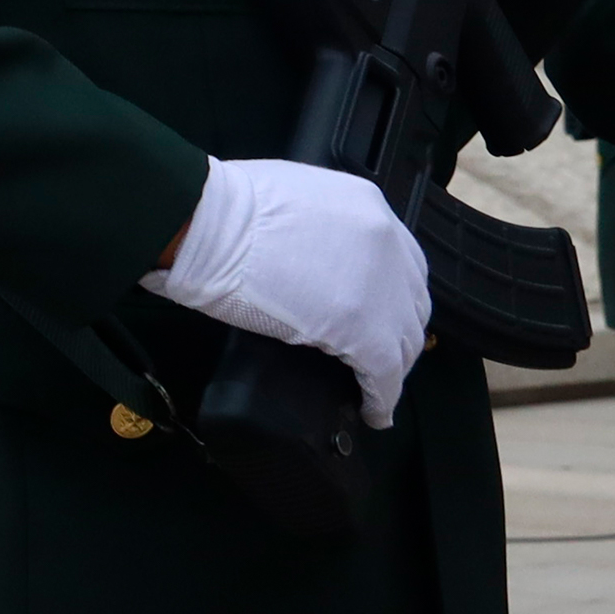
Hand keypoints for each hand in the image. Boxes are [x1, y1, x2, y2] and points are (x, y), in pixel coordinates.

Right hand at [143, 155, 430, 427]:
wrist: (203, 223)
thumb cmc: (221, 209)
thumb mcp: (287, 200)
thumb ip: (313, 227)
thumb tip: (302, 255)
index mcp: (367, 207)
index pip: (400, 262)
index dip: (391, 295)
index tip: (377, 315)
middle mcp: (388, 245)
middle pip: (411, 302)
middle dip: (398, 332)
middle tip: (377, 357)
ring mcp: (381, 288)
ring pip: (405, 341)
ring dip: (392, 367)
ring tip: (376, 390)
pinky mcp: (363, 330)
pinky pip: (385, 374)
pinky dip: (382, 398)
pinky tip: (373, 413)